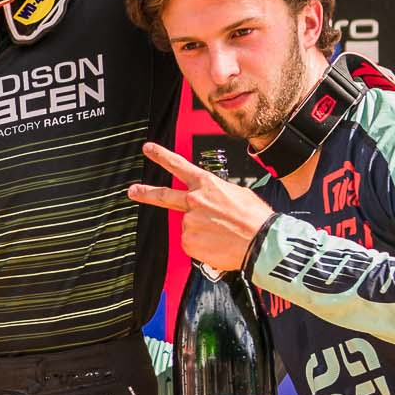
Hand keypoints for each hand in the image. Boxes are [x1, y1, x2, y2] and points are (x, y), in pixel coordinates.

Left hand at [127, 142, 274, 273]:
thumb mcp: (237, 193)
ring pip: (189, 226)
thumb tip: (211, 201)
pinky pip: (192, 243)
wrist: (262, 242)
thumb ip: (216, 194)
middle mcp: (194, 201)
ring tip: (222, 234)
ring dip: (202, 230)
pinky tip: (218, 244)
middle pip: (164, 195)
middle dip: (145, 192)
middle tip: (133, 190)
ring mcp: (188, 222)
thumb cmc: (255, 218)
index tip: (148, 149)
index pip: (179, 165)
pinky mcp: (188, 242)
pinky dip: (202, 245)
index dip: (161, 156)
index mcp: (207, 184)